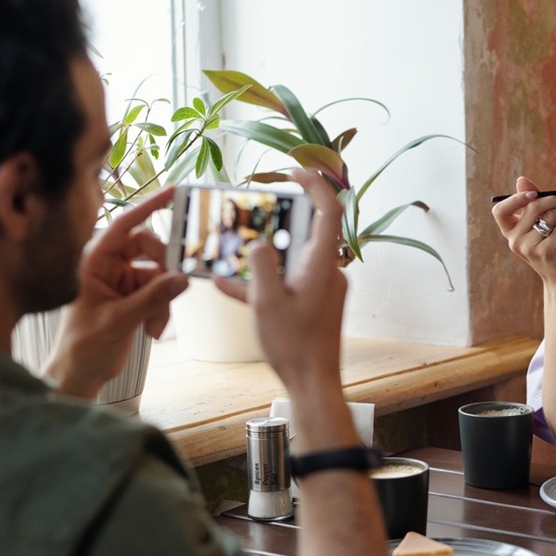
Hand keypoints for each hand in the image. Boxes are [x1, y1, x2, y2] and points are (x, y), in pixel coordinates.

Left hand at [47, 189, 188, 397]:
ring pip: (159, 273)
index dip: (148, 206)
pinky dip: (163, 310)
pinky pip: (160, 292)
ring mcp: (123, 281)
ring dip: (164, 299)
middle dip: (163, 271)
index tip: (172, 193)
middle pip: (149, 248)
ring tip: (155, 324)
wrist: (79, 373)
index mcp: (93, 261)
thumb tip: (182, 278)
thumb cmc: (82, 345)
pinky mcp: (134, 297)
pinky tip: (153, 330)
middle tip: (173, 288)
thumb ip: (151, 298)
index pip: (124, 226)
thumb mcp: (118, 321)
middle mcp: (109, 266)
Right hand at [214, 168, 346, 392]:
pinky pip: (287, 282)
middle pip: (306, 232)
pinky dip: (263, 281)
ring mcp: (322, 289)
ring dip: (263, 254)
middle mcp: (327, 272)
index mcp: (322, 264)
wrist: (313, 384)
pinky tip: (227, 286)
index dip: (313, 184)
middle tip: (250, 214)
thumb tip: (258, 245)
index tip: (292, 171)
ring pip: (292, 259)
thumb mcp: (266, 301)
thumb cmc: (294, 346)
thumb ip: (260, 265)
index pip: (328, 209)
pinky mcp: (314, 305)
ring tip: (231, 250)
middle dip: (276, 221)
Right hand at [491, 175, 555, 286]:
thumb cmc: (551, 246)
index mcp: (509, 232)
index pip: (499, 210)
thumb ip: (532, 203)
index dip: (515, 198)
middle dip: (555, 199)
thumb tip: (521, 179)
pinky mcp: (545, 251)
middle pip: (533, 207)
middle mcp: (515, 240)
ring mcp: (528, 247)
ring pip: (550, 216)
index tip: (535, 194)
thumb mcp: (540, 223)